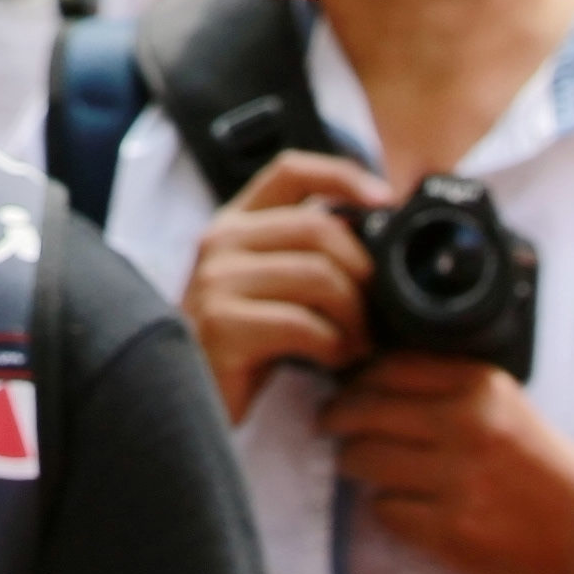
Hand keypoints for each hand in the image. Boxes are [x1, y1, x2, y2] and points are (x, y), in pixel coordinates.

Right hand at [179, 148, 383, 426]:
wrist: (187, 403)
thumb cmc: (244, 348)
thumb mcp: (269, 287)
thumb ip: (304, 253)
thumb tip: (376, 234)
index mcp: (234, 223)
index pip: (290, 170)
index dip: (343, 176)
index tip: (385, 200)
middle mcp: (220, 241)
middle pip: (318, 226)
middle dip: (362, 271)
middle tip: (374, 311)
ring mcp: (216, 281)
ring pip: (318, 275)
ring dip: (353, 315)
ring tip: (357, 342)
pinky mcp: (222, 325)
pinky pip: (303, 323)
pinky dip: (333, 344)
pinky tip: (334, 359)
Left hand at [325, 353, 573, 573]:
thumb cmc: (542, 470)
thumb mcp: (506, 408)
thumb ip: (447, 389)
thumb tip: (367, 377)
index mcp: (482, 387)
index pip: (389, 368)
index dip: (355, 379)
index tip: (343, 389)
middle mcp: (469, 426)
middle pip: (365, 411)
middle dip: (337, 419)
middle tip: (329, 426)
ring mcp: (459, 481)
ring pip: (364, 459)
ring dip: (353, 464)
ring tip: (359, 466)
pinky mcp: (453, 531)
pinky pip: (384, 510)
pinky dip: (384, 509)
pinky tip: (401, 507)